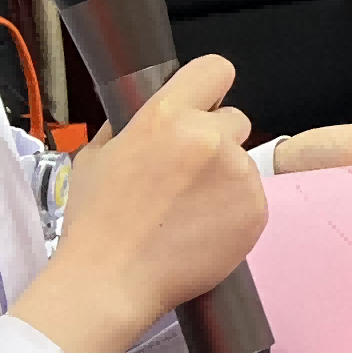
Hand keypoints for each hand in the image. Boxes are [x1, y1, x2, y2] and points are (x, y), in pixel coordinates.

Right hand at [9, 54, 266, 352]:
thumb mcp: (96, 154)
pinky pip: (253, 198)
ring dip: (224, 179)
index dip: (210, 87)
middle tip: (187, 174)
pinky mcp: (255, 211)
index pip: (215, 69)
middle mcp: (208, 138)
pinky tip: (202, 230)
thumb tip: (146, 112)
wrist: (110, 283)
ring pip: (243, 162)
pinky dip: (235, 211)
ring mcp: (236, 175)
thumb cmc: (97, 224)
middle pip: (234, 119)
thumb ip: (129, 124)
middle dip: (215, 140)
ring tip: (188, 211)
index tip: (206, 102)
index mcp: (167, 116)